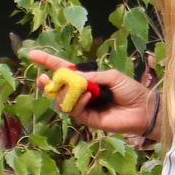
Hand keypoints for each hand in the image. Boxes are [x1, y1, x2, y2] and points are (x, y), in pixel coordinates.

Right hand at [38, 66, 156, 138]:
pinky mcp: (87, 119)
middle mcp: (81, 93)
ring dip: (65, 93)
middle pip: (57, 88)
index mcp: (86, 79)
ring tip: (79, 89)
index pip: (63, 70)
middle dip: (47, 83)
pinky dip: (78, 101)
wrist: (143, 109)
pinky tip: (88, 96)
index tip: (31, 55)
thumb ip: (91, 75)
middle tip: (42, 78)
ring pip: (62, 101)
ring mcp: (83, 106)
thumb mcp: (111, 76)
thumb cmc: (130, 90)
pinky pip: (74, 110)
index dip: (47, 62)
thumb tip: (72, 75)